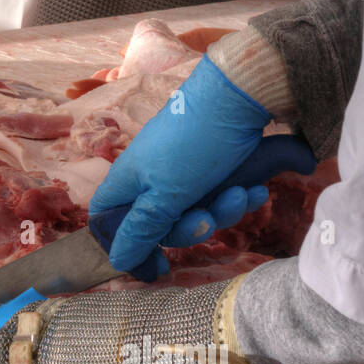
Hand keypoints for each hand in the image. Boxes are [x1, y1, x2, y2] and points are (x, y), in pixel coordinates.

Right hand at [89, 55, 273, 275]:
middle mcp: (151, 177)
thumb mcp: (165, 194)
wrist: (240, 96)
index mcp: (128, 181)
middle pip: (160, 224)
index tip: (154, 266)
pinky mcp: (211, 166)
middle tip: (207, 218)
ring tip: (240, 194)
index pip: (109, 219)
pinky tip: (255, 188)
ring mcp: (182, 170)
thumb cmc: (192, 146)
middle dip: (190, 227)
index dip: (126, 245)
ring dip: (221, 210)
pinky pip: (218, 194)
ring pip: (195, 211)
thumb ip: (141, 229)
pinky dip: (236, 195)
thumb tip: (117, 259)